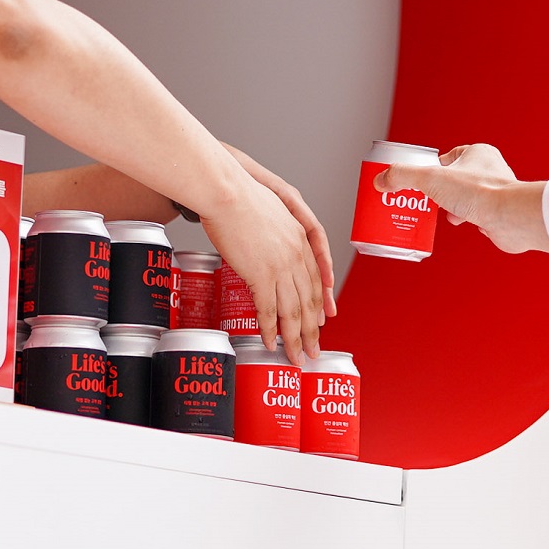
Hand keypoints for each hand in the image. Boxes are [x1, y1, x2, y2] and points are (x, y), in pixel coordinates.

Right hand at [199, 177, 328, 362]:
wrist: (227, 192)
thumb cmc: (240, 197)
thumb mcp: (269, 214)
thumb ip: (273, 235)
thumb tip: (265, 250)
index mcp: (300, 239)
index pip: (316, 280)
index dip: (318, 305)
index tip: (320, 322)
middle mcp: (296, 255)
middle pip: (309, 300)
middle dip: (313, 330)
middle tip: (313, 350)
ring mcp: (280, 266)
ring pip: (293, 311)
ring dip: (295, 338)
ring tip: (296, 357)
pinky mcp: (261, 274)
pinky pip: (268, 310)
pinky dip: (270, 330)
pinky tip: (270, 343)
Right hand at [375, 144, 548, 254]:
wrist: (509, 218)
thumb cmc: (479, 192)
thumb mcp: (431, 179)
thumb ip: (402, 176)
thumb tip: (380, 181)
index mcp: (477, 153)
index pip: (447, 157)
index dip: (430, 168)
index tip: (416, 180)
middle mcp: (489, 170)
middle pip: (454, 179)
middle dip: (438, 191)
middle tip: (422, 201)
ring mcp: (495, 192)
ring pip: (465, 197)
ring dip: (451, 206)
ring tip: (440, 214)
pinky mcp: (498, 213)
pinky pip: (476, 215)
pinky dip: (466, 219)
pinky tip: (460, 223)